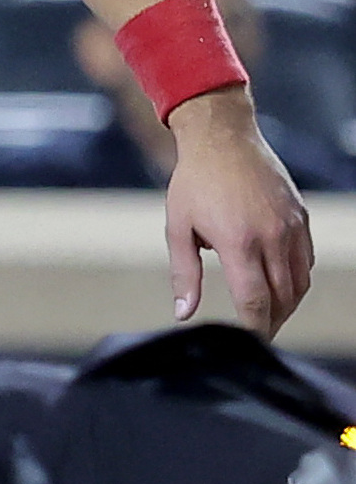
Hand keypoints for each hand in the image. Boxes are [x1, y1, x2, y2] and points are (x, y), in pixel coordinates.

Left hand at [164, 89, 312, 338]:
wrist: (223, 138)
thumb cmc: (194, 182)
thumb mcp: (178, 226)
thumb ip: (183, 273)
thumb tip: (183, 313)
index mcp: (239, 242)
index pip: (256, 301)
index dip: (254, 329)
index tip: (248, 344)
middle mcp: (272, 237)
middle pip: (283, 298)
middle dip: (270, 322)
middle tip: (256, 334)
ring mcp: (292, 227)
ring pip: (299, 283)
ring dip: (286, 304)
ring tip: (267, 314)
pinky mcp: (302, 218)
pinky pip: (306, 262)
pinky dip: (295, 280)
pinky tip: (279, 285)